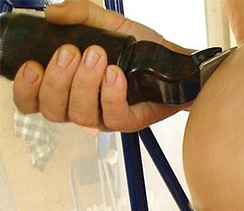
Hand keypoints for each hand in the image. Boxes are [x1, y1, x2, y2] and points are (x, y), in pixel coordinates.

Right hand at [13, 0, 189, 131]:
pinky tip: (115, 74)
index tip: (33, 66)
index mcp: (68, 87)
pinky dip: (110, 94)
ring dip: (84, 84)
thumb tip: (53, 13)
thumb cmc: (141, 49)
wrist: (174, 61)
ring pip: (79, 114)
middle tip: (71, 53)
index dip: (27, 89)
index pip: (33, 101)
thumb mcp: (107, 24)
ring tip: (97, 57)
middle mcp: (82, 105)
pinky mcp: (128, 122)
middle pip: (53, 110)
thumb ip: (79, 15)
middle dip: (57, 80)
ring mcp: (104, 117)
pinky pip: (112, 116)